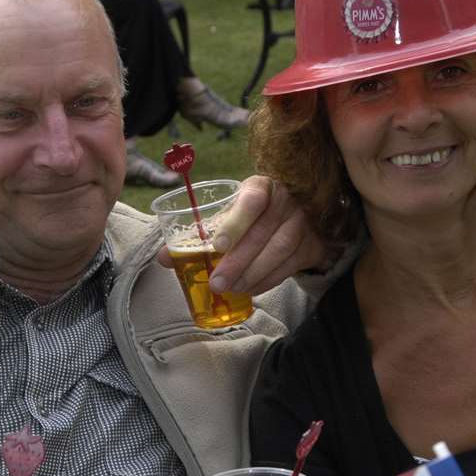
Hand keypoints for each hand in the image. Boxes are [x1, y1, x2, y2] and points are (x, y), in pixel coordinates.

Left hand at [159, 176, 327, 296]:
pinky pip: (290, 266)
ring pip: (278, 251)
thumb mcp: (228, 215)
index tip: (216, 245)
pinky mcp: (311, 244)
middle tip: (216, 282)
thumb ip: (199, 234)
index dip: (235, 222)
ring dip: (252, 274)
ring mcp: (302, 222)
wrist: (298, 216)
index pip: (251, 199)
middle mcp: (286, 201)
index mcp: (261, 186)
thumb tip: (164, 258)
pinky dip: (267, 281)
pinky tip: (249, 290)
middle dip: (237, 262)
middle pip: (262, 232)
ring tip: (231, 289)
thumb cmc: (252, 216)